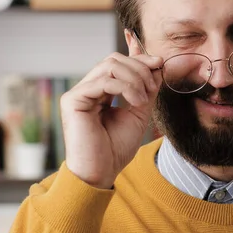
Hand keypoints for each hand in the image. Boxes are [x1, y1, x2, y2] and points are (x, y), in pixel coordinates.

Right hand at [60, 52, 162, 188]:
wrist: (100, 173)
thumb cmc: (116, 149)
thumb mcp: (139, 113)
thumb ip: (147, 90)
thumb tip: (158, 66)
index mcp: (100, 92)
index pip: (118, 63)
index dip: (139, 59)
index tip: (160, 63)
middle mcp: (87, 89)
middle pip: (114, 59)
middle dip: (139, 68)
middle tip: (152, 87)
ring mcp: (78, 93)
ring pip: (110, 66)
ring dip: (135, 78)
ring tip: (144, 98)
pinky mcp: (73, 100)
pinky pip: (103, 81)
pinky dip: (125, 87)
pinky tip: (136, 102)